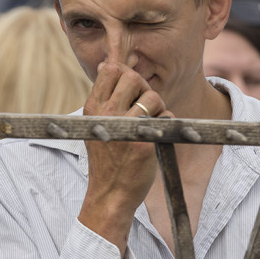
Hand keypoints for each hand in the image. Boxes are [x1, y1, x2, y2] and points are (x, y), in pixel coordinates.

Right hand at [79, 61, 167, 237]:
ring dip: (158, 106)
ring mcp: (125, 129)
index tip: (130, 90)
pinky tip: (156, 136)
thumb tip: (107, 64)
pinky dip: (167, 122)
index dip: (126, 74)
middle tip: (143, 105)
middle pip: (133, 77)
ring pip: (152, 95)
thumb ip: (102, 96)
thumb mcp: (94, 124)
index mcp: (92, 109)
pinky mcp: (144, 143)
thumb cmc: (106, 158)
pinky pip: (166, 116)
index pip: (111, 69)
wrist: (109, 194)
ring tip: (151, 122)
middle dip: (143, 87)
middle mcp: (106, 115)